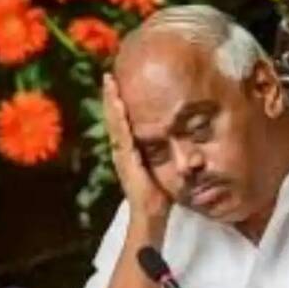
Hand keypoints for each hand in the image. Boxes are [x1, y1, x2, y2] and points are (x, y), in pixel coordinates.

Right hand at [102, 73, 171, 221]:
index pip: (122, 122)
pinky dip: (117, 115)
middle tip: (109, 75)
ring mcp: (121, 152)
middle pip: (114, 117)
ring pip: (114, 120)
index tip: (118, 84)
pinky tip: (117, 101)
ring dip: (111, 100)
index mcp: (129, 150)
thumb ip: (165, 154)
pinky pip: (120, 131)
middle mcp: (121, 148)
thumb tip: (179, 142)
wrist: (149, 213)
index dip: (118, 104)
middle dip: (111, 96)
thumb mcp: (161, 168)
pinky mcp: (125, 156)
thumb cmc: (157, 194)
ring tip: (109, 81)